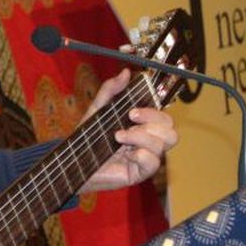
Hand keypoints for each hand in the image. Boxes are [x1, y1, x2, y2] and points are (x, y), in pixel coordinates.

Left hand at [78, 69, 179, 193]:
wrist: (74, 161)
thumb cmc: (88, 137)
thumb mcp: (98, 109)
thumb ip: (111, 90)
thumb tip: (126, 72)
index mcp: (143, 128)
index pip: (164, 119)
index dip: (154, 112)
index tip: (132, 111)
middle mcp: (148, 143)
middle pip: (171, 132)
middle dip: (152, 122)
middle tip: (130, 119)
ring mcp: (145, 158)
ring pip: (163, 144)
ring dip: (140, 137)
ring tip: (118, 137)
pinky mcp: (139, 173)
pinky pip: (153, 163)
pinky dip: (141, 155)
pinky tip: (127, 154)